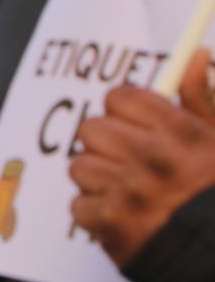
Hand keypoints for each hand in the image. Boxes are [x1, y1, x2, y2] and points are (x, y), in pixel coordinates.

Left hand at [70, 49, 214, 265]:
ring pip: (80, 166)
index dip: (125, 108)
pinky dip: (95, 212)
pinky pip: (78, 204)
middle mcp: (151, 159)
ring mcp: (128, 193)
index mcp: (181, 135)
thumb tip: (195, 56)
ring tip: (129, 191)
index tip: (134, 121)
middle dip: (108, 142)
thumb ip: (204, 98)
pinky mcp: (109, 225)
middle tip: (129, 158)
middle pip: (93, 128)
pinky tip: (122, 215)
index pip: (122, 97)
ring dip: (99, 178)